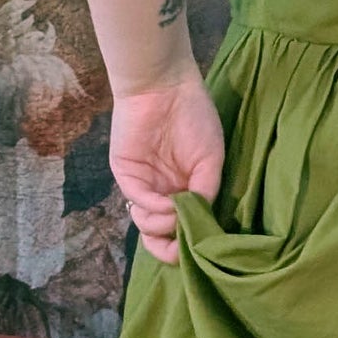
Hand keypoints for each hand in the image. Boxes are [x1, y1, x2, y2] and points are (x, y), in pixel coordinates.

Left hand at [109, 69, 224, 263]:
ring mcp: (144, 185)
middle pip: (162, 235)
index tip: (198, 251)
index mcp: (186, 190)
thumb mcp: (211, 160)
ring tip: (175, 216)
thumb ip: (205, 194)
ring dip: (162, 228)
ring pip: (148, 225)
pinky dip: (153, 209)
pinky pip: (138, 202)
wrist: (165, 86)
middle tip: (181, 246)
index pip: (183, 229)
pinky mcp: (126, 175)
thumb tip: (193, 224)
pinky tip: (168, 203)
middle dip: (170, 248)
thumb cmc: (194, 117)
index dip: (188, 247)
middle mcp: (164, 192)